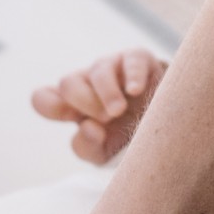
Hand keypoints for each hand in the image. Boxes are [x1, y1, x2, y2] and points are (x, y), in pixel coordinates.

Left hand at [31, 49, 167, 163]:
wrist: (169, 126)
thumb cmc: (128, 138)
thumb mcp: (105, 153)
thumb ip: (87, 148)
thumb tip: (88, 127)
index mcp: (73, 105)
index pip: (44, 98)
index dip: (50, 106)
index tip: (74, 120)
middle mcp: (88, 83)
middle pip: (67, 82)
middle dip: (84, 103)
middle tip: (106, 120)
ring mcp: (112, 68)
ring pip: (98, 71)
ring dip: (106, 93)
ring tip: (118, 112)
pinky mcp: (139, 59)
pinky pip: (132, 61)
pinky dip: (133, 76)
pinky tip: (135, 91)